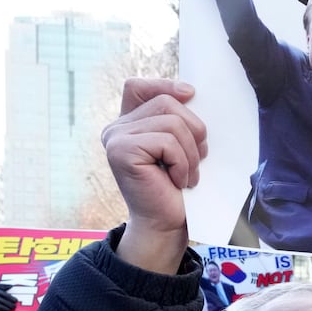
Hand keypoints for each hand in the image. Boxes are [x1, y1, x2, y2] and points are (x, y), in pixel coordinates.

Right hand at [101, 78, 207, 272]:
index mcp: (128, 125)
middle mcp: (116, 129)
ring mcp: (115, 139)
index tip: (191, 94)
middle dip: (194, 131)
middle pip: (166, 103)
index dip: (165, 85)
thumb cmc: (177, 188)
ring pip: (172, 123)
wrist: (166, 225)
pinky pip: (167, 141)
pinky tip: (176, 181)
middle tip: (196, 161)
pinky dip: (182, 163)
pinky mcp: (122, 151)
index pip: (139, 87)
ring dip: (191, 153)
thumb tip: (189, 92)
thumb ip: (177, 120)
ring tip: (186, 175)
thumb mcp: (181, 147)